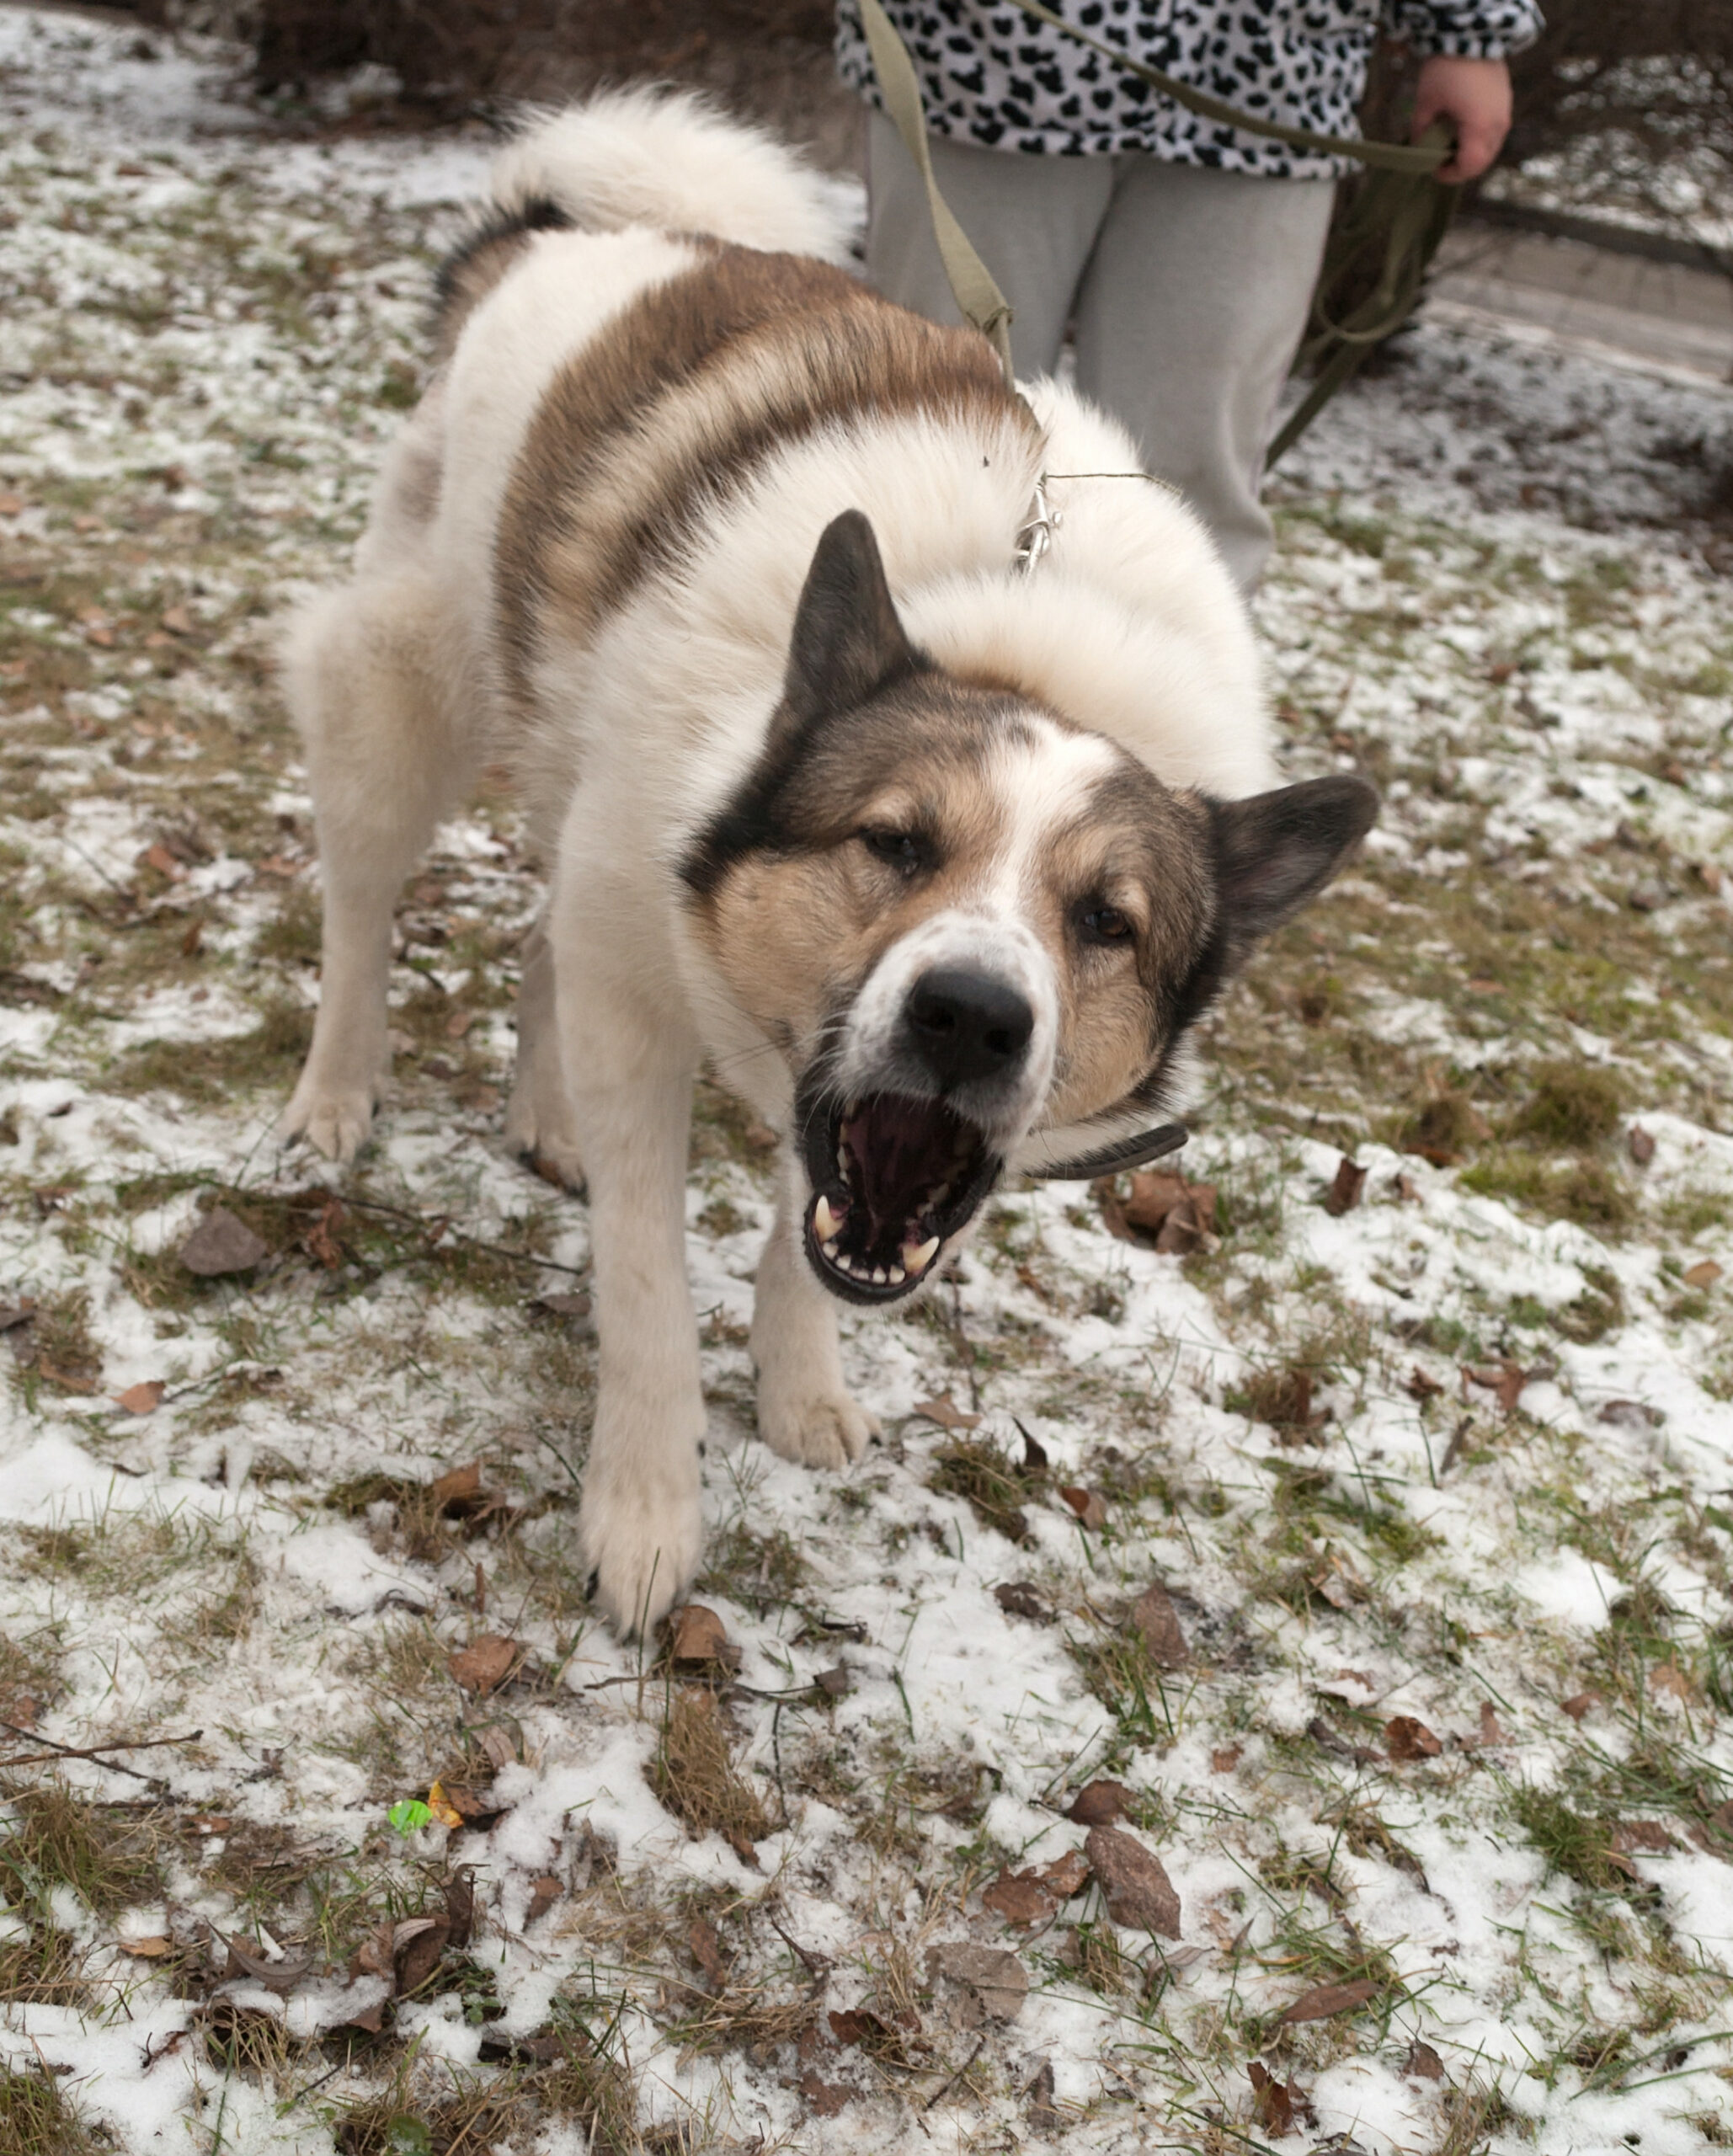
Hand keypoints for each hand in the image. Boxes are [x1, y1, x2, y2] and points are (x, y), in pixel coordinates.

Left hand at [1412, 55, 1512, 183]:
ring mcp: (1504, 111)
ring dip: (1472, 152)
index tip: (1435, 171)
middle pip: (1483, 160)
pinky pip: (1495, 129)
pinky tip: (1462, 130)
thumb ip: (1421, 131)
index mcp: (1480, 127)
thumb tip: (1418, 147)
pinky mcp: (1505, 100)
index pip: (1470, 165)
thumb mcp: (1426, 103)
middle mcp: (1498, 123)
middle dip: (1462, 167)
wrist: (1472, 33)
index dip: (1452, 174)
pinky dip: (1479, 137)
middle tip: (1441, 163)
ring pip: (1491, 146)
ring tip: (1450, 147)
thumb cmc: (1447, 68)